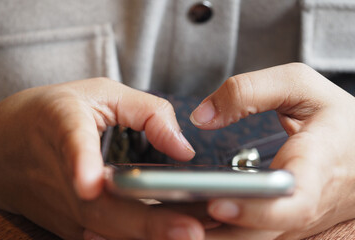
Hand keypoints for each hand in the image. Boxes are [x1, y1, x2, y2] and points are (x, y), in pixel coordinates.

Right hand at [0, 78, 203, 239]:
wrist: (1, 144)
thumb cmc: (54, 114)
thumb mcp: (100, 94)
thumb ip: (148, 112)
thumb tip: (184, 149)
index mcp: (62, 127)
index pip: (71, 146)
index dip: (80, 163)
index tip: (89, 184)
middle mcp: (60, 176)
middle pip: (99, 207)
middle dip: (147, 224)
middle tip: (191, 230)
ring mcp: (63, 207)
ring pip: (107, 230)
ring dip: (152, 236)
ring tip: (195, 232)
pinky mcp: (70, 225)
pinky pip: (108, 235)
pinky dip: (142, 237)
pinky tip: (173, 233)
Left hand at [190, 63, 354, 239]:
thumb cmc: (336, 118)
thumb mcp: (299, 86)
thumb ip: (248, 92)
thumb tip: (202, 116)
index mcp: (317, 166)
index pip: (293, 202)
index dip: (256, 209)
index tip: (218, 203)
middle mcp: (306, 204)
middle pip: (261, 233)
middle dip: (216, 231)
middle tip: (174, 220)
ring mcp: (295, 220)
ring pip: (250, 239)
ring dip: (211, 234)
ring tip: (173, 219)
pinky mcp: (284, 224)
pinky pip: (249, 234)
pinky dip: (218, 229)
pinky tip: (190, 217)